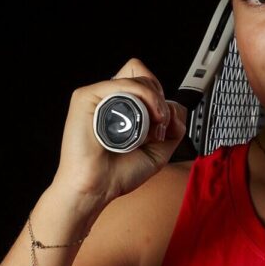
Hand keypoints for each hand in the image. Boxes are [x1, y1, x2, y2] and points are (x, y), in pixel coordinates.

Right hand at [51, 58, 187, 209]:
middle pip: (147, 77)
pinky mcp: (87, 96)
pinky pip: (124, 84)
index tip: (165, 122)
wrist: (97, 188)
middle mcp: (111, 100)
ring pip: (140, 77)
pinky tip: (147, 119)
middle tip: (159, 127)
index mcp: (124, 108)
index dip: (162, 98)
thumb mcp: (158, 152)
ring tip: (152, 128)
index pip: (148, 83)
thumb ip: (173, 130)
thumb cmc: (117, 174)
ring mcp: (100, 96)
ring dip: (156, 101)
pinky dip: (144, 97)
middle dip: (162, 101)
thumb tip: (177, 110)